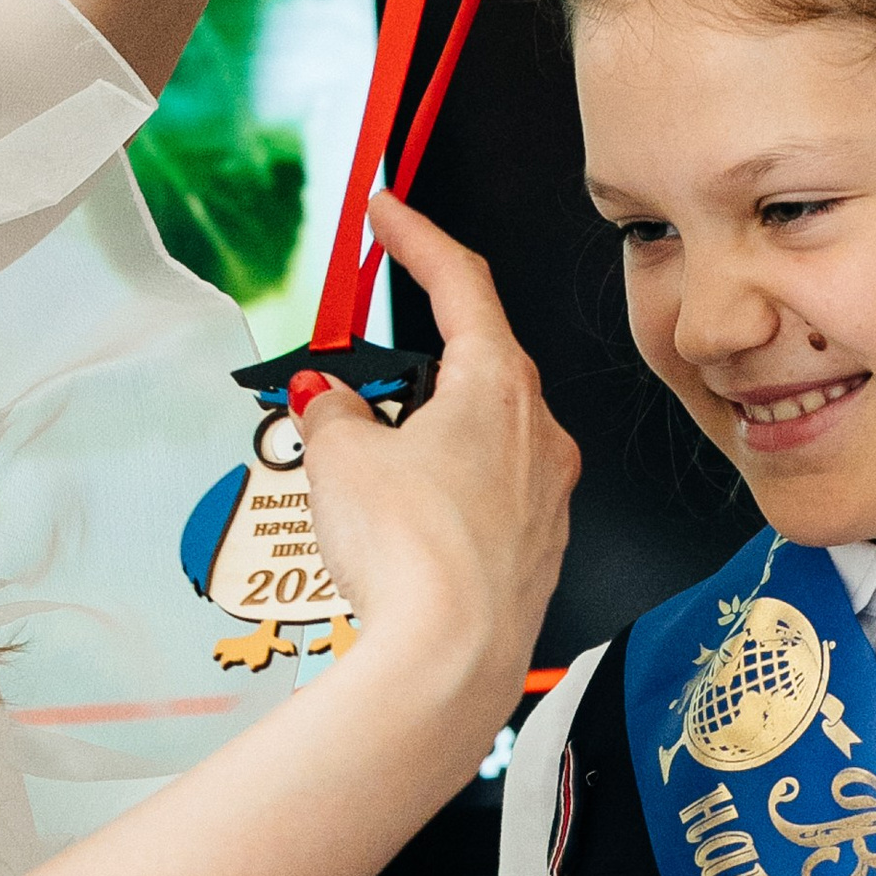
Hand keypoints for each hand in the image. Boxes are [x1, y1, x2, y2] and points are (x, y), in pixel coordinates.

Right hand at [296, 193, 578, 731]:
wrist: (450, 663)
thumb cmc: (415, 559)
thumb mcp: (341, 459)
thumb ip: (333, 413)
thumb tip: (329, 402)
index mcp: (499, 386)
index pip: (462, 282)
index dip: (418, 237)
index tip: (391, 212)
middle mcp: (540, 436)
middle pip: (474, 367)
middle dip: (407, 364)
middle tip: (352, 376)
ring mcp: (546, 498)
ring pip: (480, 438)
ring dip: (421, 438)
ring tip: (359, 468)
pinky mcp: (536, 553)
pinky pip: (484, 497)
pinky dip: (440, 492)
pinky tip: (396, 522)